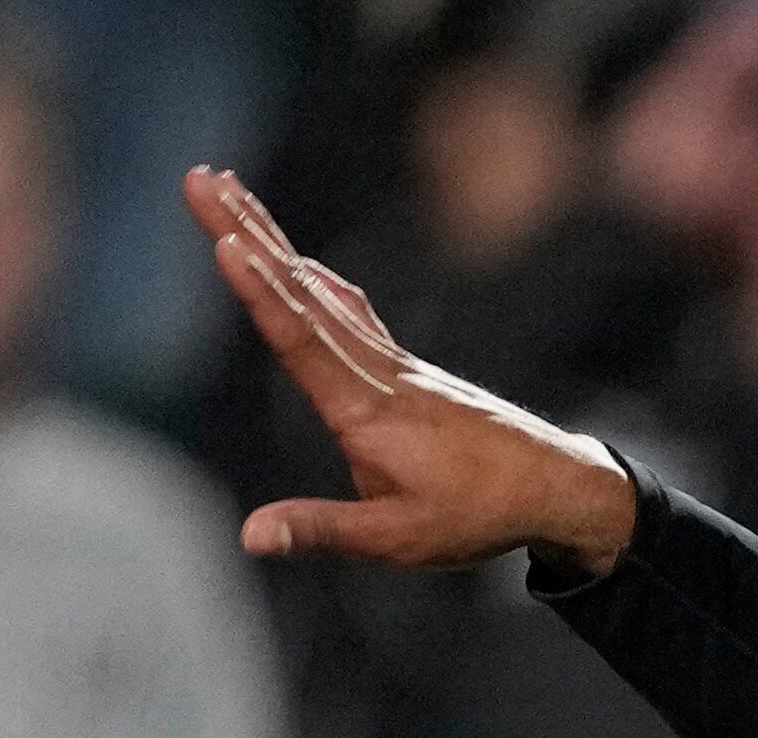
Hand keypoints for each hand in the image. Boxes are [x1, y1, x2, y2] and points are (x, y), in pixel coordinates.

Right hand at [185, 169, 636, 574]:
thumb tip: (250, 536)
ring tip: (228, 191)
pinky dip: (318, 281)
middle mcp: (378, 373)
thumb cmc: (482, 516)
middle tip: (198, 178)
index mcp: (368, 412)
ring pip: (321, 292)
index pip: (301, 340)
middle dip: (244, 232)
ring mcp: (395, 364)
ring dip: (271, 240)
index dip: (260, 292)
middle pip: (300, 292)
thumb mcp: (399, 540)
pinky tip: (300, 261)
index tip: (224, 240)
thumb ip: (322, 530)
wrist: (560, 488)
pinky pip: (352, 313)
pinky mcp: (407, 368)